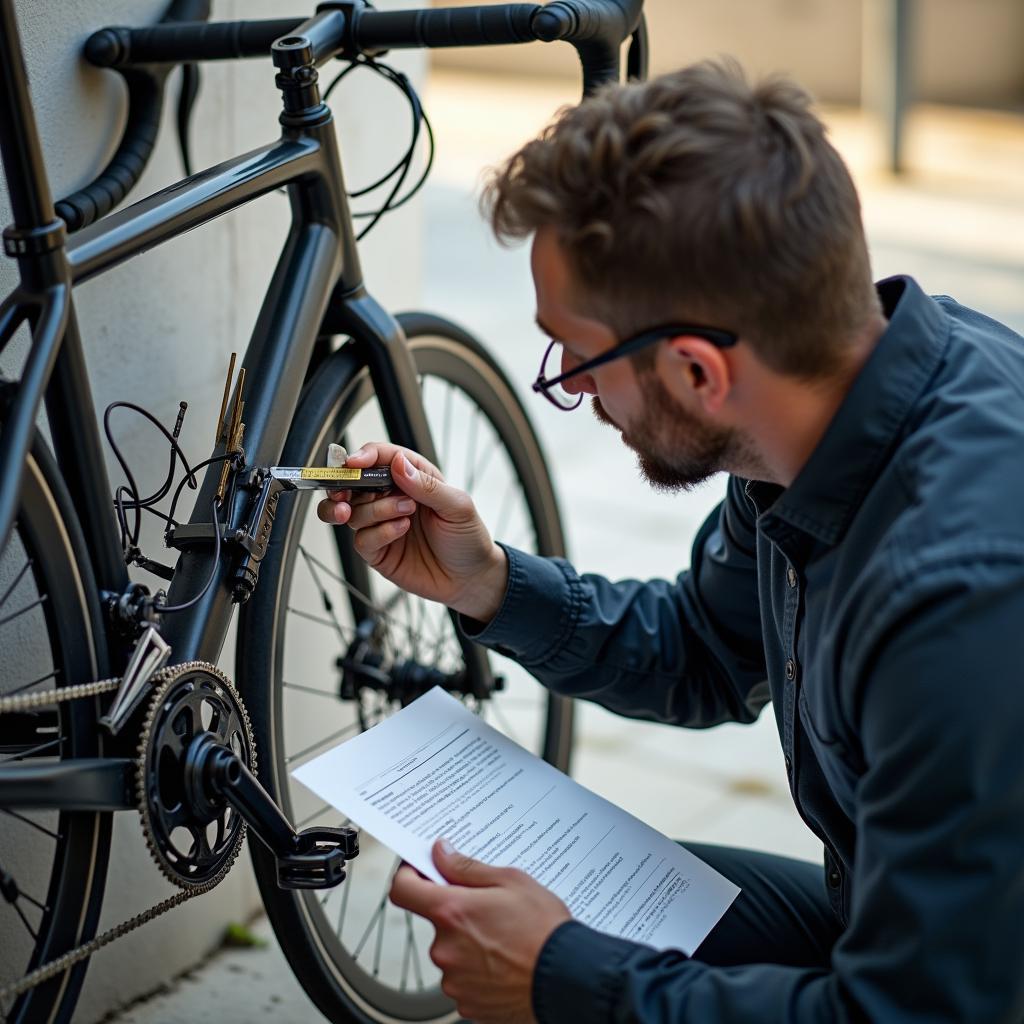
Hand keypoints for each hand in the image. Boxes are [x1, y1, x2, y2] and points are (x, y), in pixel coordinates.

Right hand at [316, 442, 508, 620]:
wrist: (471, 579)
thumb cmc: (467, 537)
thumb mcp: (457, 506)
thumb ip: (427, 485)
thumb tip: (398, 463)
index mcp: (412, 478)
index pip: (380, 458)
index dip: (364, 457)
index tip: (356, 463)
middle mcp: (391, 498)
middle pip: (353, 484)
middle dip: (345, 486)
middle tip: (347, 494)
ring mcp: (382, 525)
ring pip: (353, 512)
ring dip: (374, 510)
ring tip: (405, 513)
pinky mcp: (378, 551)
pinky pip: (361, 540)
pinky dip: (379, 534)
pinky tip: (401, 531)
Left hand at [390, 840, 570, 1023]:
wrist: (569, 979)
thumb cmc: (545, 930)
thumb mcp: (511, 881)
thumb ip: (467, 868)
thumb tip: (441, 854)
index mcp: (452, 912)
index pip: (404, 890)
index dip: (409, 876)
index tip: (421, 872)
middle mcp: (445, 948)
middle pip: (436, 922)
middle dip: (457, 912)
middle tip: (490, 909)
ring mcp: (454, 980)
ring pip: (451, 951)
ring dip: (469, 943)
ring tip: (505, 939)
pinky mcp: (466, 1004)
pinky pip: (463, 979)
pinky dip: (478, 970)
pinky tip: (505, 963)